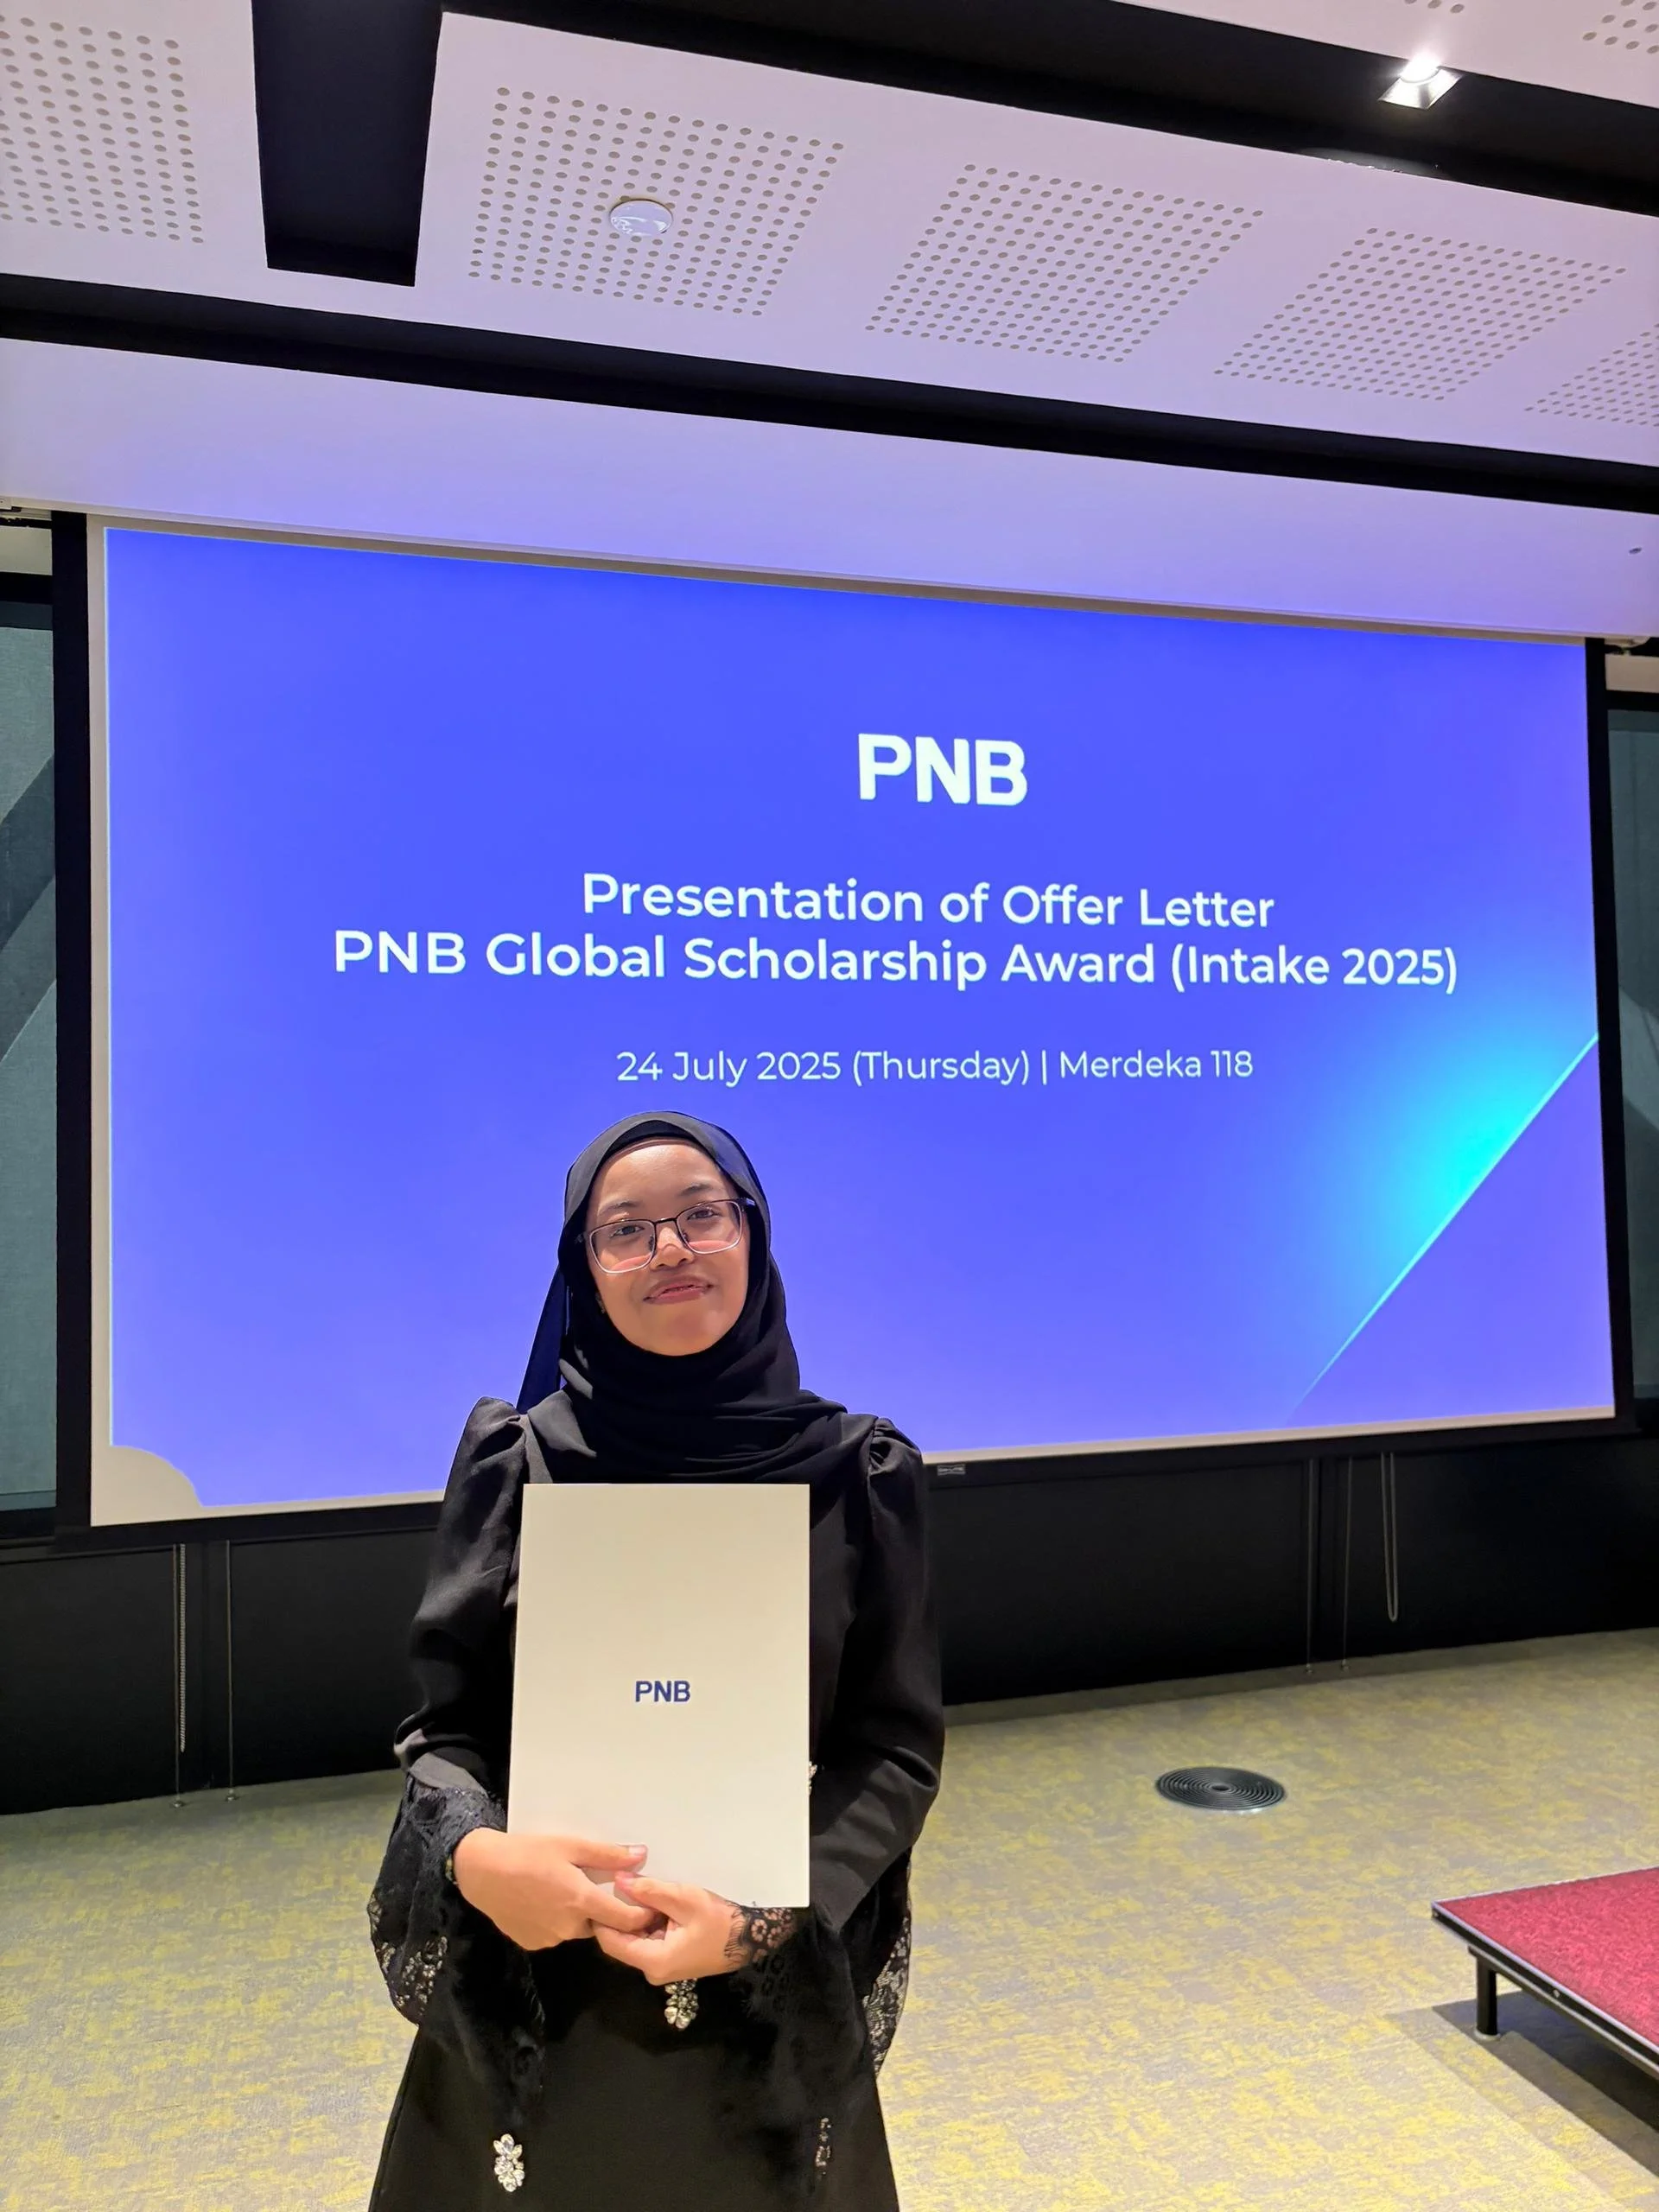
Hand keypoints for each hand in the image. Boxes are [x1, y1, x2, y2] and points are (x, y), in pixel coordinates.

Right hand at [451, 1829, 656, 1951]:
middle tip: (592, 1886)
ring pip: (576, 1929)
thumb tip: (641, 1856)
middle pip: (600, 1924)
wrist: (481, 1871)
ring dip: (578, 1915)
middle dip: (603, 1911)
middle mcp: (569, 1927)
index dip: (641, 1915)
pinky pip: (554, 1934)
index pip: (626, 1920)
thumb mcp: (571, 1845)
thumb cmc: (528, 1852)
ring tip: (562, 1889)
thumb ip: (608, 1855)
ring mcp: (549, 1939)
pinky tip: (543, 1901)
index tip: (648, 1907)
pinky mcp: (532, 1943)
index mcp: (582, 1902)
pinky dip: (556, 1921)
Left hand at [594, 1876, 799, 1983]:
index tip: (596, 1891)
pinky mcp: (669, 1960)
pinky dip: (644, 1922)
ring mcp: (661, 1967)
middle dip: (616, 1915)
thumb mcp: (684, 1899)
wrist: (749, 1938)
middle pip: (620, 1942)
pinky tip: (649, 1902)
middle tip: (613, 1885)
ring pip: (633, 1940)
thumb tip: (618, 1880)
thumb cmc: (718, 1919)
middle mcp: (652, 1970)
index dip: (600, 1917)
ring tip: (630, 1888)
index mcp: (653, 1961)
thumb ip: (649, 1891)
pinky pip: (646, 1941)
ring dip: (632, 1917)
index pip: (611, 1942)